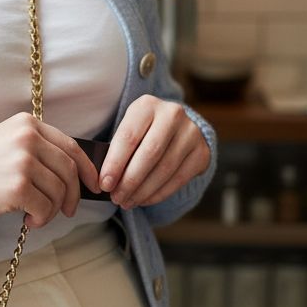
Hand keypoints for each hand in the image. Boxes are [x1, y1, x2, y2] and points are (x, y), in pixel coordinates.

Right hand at [0, 112, 101, 227]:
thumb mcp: (6, 143)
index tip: (92, 185)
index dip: (85, 168)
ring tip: (35, 216)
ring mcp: (22, 161)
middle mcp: (27, 137)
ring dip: (52, 210)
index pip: (69, 146)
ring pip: (58, 191)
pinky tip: (27, 221)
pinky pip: (45, 207)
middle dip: (72, 195)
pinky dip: (41, 219)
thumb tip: (72, 171)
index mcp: (26, 123)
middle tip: (67, 211)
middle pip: (68, 170)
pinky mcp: (17, 186)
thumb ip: (37, 148)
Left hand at [97, 95, 210, 209]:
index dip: (115, 164)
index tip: (104, 184)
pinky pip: (178, 179)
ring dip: (143, 191)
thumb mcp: (128, 129)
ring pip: (164, 169)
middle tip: (116, 198)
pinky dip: (158, 194)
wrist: (175, 128)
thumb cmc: (142, 132)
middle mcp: (172, 114)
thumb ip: (116, 150)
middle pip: (149, 154)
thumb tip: (104, 181)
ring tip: (127, 202)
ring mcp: (191, 133)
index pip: (128, 137)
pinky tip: (144, 199)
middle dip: (130, 181)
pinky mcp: (202, 152)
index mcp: (147, 105)